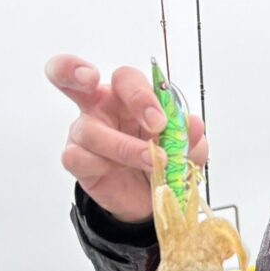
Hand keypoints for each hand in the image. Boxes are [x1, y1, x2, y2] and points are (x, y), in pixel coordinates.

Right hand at [45, 54, 208, 223]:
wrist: (148, 200)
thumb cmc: (160, 162)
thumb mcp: (184, 151)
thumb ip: (188, 137)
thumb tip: (194, 124)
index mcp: (127, 97)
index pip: (126, 79)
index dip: (139, 94)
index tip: (160, 122)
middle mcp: (101, 108)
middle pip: (76, 78)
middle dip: (76, 70)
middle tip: (91, 80)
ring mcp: (85, 132)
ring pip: (89, 130)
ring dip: (123, 147)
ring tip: (149, 161)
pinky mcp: (76, 159)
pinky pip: (76, 157)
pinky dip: (101, 165)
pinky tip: (116, 171)